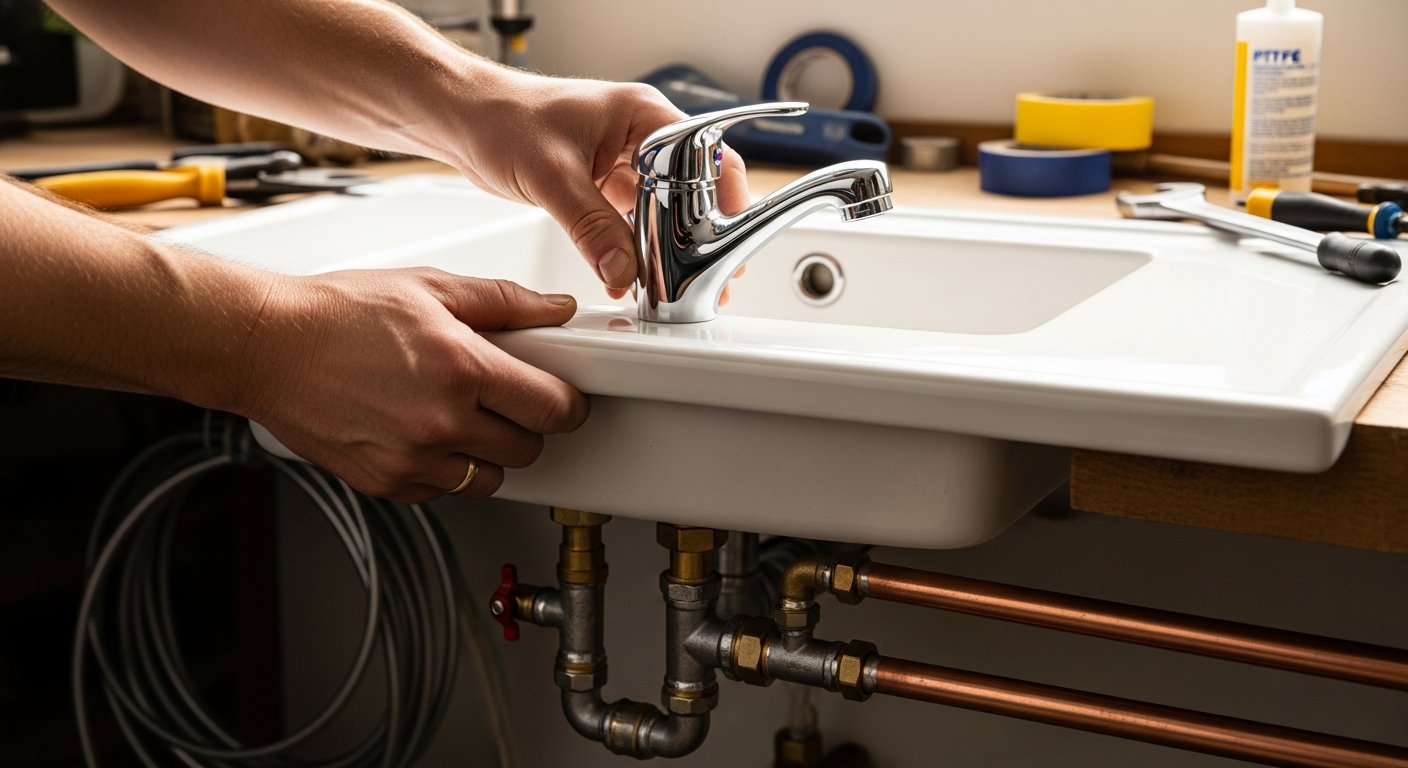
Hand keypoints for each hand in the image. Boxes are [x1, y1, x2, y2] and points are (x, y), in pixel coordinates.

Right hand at [237, 268, 588, 501]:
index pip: (553, 408)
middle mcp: (440, 422)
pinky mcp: (385, 482)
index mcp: (461, 369)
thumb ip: (504, 302)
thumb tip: (556, 310)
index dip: (567, 403)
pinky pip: (443, 491)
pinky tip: (424, 433)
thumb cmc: (337, 313)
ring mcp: (411, 459)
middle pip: (528, 449)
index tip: (563, 397)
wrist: (265, 346)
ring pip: (490, 479)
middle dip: (527, 425)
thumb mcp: (430, 288)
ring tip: (460, 416)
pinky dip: (444, 469)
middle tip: (505, 399)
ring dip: (488, 453)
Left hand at [450, 71, 750, 297]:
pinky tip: (634, 273)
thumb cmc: (501, 118)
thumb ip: (590, 226)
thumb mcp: (551, 175)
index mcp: (641, 114)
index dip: (719, 200)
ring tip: (674, 280)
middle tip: (704, 271)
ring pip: (663, 207)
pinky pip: (633, 219)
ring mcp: (623, 160)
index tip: (719, 241)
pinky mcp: (603, 183)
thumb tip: (622, 269)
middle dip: (697, 232)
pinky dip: (636, 246)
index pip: (703, 156)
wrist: (462, 120)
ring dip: (666, 244)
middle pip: (691, 187)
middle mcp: (640, 135)